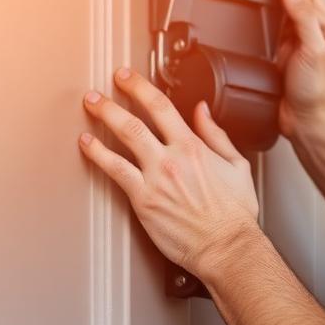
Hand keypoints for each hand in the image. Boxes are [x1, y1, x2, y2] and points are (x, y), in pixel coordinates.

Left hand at [78, 67, 259, 276]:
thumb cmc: (234, 215)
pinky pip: (115, 171)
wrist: (227, 246)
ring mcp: (155, 179)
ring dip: (102, 119)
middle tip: (98, 91)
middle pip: (136, 119)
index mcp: (194, 148)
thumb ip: (216, 135)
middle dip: (113, 100)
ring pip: (123, 139)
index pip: (162, 107)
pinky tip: (87, 145)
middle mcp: (172, 159)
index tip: (127, 77)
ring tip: (89, 107)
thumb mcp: (237, 166)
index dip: (140, 87)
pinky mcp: (144, 200)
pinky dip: (98, 154)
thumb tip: (202, 111)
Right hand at [276, 0, 324, 137]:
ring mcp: (302, 42)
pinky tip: (265, 28)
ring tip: (267, 11)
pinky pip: (276, 30)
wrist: (304, 118)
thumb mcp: (312, 49)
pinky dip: (269, 27)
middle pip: (299, 3)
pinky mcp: (287, 51)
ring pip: (286, 15)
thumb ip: (303, 17)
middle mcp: (319, 34)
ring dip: (275, 12)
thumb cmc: (316, 91)